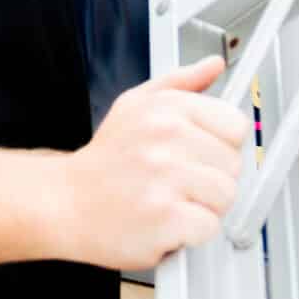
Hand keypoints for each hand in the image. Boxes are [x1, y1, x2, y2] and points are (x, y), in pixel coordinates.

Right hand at [52, 56, 247, 269]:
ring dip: (203, 207)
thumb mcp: (136, 105)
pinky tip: (164, 223)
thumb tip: (214, 64)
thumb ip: (181, 82)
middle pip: (233, 164)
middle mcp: (167, 136)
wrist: (64, 203)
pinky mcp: (165, 217)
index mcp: (167, 107)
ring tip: (171, 202)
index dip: (221, 145)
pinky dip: (191, 234)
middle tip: (176, 183)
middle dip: (211, 179)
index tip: (197, 155)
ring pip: (226, 196)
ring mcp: (166, 177)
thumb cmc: (105, 160)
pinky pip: (209, 227)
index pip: (235, 125)